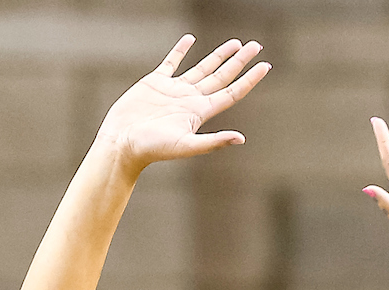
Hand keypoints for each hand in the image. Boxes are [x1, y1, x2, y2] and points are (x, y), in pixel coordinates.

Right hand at [97, 35, 269, 170]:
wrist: (122, 143)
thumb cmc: (152, 149)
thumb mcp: (185, 145)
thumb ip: (213, 142)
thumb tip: (241, 139)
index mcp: (200, 112)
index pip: (231, 92)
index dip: (249, 79)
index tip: (266, 65)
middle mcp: (190, 100)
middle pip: (221, 76)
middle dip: (239, 61)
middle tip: (255, 45)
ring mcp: (173, 91)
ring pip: (202, 68)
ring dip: (218, 56)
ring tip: (235, 43)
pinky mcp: (155, 83)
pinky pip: (172, 63)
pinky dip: (181, 50)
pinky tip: (189, 40)